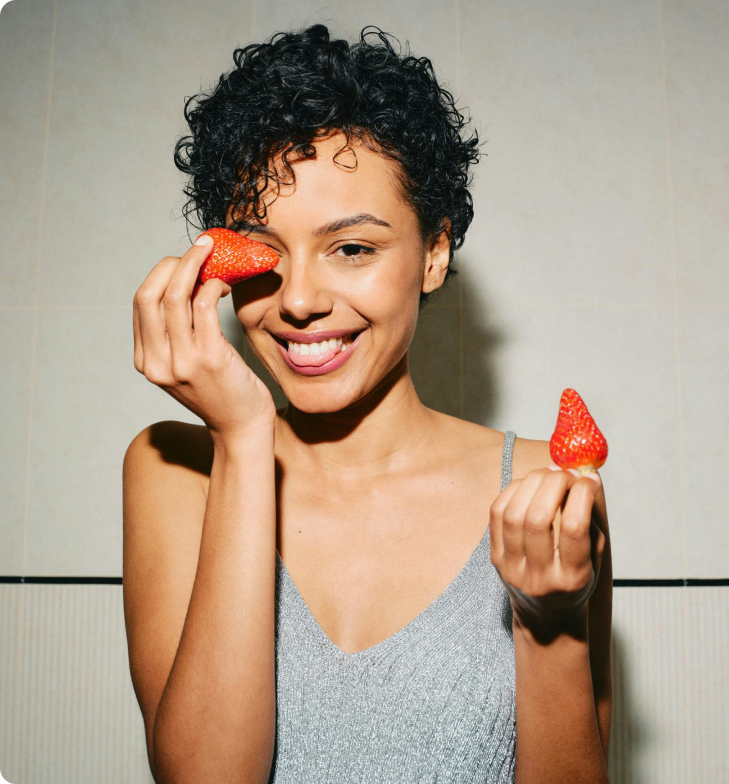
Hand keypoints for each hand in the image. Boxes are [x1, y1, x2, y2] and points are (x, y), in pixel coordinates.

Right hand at [133, 234, 276, 439]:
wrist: (241, 428)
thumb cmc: (220, 392)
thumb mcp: (185, 366)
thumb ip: (176, 335)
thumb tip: (186, 283)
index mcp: (145, 361)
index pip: (140, 303)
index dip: (161, 274)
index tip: (183, 262)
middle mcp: (157, 362)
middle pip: (150, 294)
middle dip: (173, 264)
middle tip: (199, 252)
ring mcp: (182, 362)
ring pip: (175, 296)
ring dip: (195, 266)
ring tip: (214, 257)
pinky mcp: (210, 359)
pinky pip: (204, 307)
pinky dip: (212, 286)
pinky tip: (223, 284)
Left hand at [489, 465, 605, 638]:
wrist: (544, 615)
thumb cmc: (575, 581)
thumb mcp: (594, 557)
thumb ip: (592, 517)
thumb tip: (590, 475)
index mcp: (572, 579)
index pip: (574, 529)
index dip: (581, 496)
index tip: (589, 479)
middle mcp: (538, 576)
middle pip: (538, 518)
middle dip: (554, 485)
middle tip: (567, 472)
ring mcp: (511, 568)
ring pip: (513, 514)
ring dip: (531, 483)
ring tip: (548, 474)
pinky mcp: (494, 558)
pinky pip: (496, 514)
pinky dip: (512, 491)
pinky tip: (528, 484)